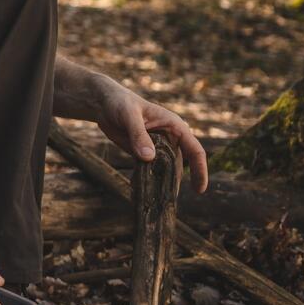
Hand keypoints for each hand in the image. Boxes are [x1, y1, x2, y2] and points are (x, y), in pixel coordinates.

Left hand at [94, 82, 208, 191]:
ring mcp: (156, 146)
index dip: (200, 170)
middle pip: (179, 164)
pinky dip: (146, 179)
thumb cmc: (120, 103)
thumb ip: (139, 135)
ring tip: (156, 200)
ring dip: (161, 183)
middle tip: (168, 201)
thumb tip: (149, 158)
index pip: (195, 150)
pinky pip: (149, 168)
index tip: (200, 189)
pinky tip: (140, 191)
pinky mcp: (142, 152)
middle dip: (175, 182)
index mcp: (174, 127)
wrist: (103, 103)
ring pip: (164, 168)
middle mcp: (169, 138)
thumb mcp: (129, 117)